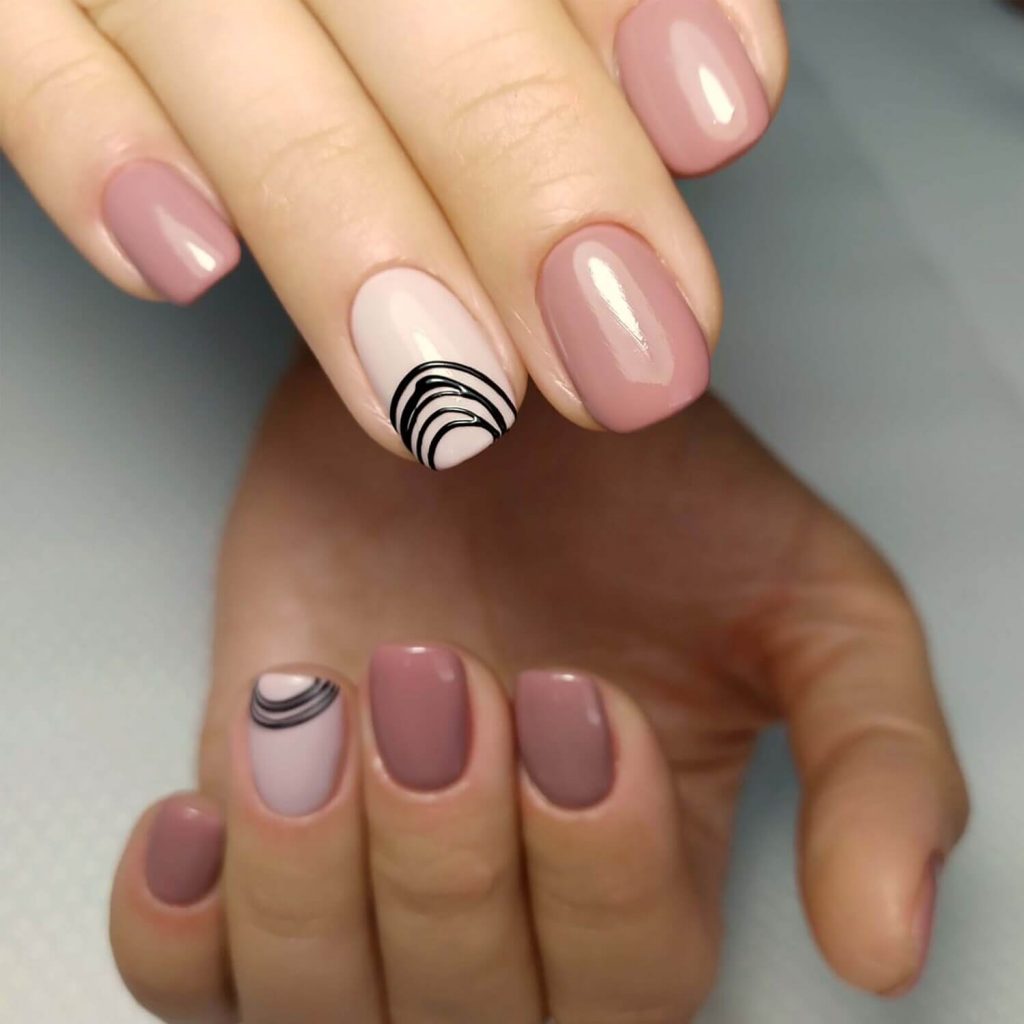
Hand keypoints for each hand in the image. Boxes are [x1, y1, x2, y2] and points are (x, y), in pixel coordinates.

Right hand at [2, 0, 786, 466]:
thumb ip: (574, 14)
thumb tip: (690, 117)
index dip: (644, 6)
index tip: (721, 122)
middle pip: (426, 5)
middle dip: (533, 183)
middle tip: (626, 369)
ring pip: (228, 47)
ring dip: (348, 229)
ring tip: (452, 395)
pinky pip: (16, 50)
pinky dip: (90, 144)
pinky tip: (185, 265)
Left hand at [109, 357, 966, 1021]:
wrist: (478, 385)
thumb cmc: (646, 485)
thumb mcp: (812, 598)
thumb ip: (878, 760)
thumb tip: (884, 944)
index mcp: (645, 864)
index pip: (629, 990)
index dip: (594, 871)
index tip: (572, 694)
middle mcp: (502, 886)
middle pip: (470, 1023)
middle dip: (449, 862)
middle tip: (443, 679)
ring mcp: (361, 856)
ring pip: (321, 1014)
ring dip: (313, 882)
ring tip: (325, 715)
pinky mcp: (249, 808)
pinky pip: (186, 970)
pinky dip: (187, 922)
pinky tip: (216, 804)